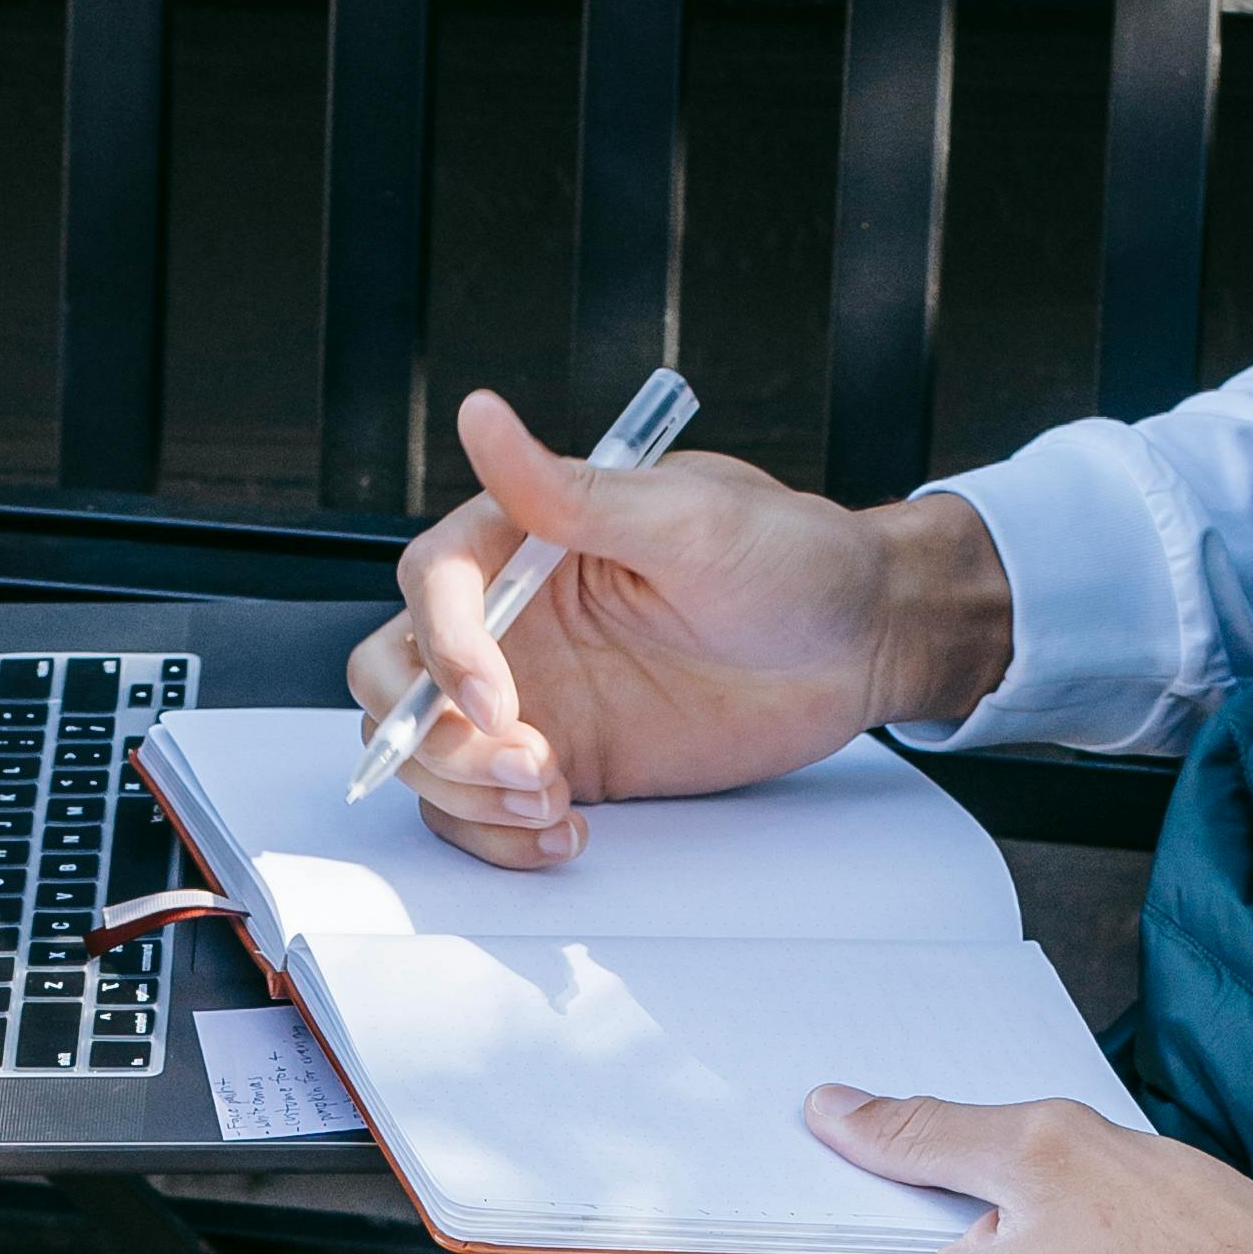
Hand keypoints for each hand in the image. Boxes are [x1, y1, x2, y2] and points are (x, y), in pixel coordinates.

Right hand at [346, 387, 1013, 863]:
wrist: (859, 643)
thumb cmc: (790, 560)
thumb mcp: (690, 519)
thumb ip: (573, 491)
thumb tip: (482, 416)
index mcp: (527, 541)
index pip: (431, 585)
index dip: (446, 649)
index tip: (500, 704)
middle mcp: (514, 618)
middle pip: (393, 676)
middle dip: (432, 737)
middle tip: (525, 769)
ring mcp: (532, 696)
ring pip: (423, 752)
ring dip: (464, 796)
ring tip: (550, 804)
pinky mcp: (563, 760)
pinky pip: (481, 808)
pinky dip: (499, 837)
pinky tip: (563, 834)